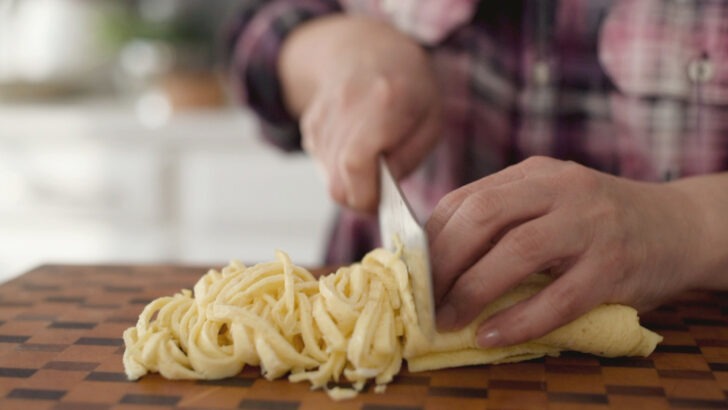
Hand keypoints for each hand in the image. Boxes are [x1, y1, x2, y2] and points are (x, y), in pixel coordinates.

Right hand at [279, 15, 440, 211]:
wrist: (367, 50)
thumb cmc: (409, 89)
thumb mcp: (429, 121)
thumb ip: (407, 158)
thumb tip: (382, 193)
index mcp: (385, 103)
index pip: (356, 163)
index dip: (366, 195)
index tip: (382, 203)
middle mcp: (347, 107)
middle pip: (337, 181)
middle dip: (359, 198)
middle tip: (379, 191)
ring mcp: (323, 116)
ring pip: (327, 178)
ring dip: (350, 183)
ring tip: (372, 162)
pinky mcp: (310, 126)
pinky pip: (321, 165)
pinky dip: (339, 169)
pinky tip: (355, 147)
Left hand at [427, 156, 704, 347]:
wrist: (679, 225)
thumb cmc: (599, 222)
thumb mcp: (550, 201)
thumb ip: (504, 218)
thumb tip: (437, 261)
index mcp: (535, 173)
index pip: (466, 198)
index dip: (431, 237)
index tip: (413, 271)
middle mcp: (561, 189)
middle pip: (483, 217)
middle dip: (443, 262)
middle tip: (425, 299)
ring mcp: (590, 224)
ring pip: (517, 252)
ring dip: (472, 290)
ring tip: (448, 320)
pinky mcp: (614, 265)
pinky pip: (559, 297)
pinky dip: (519, 320)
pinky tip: (492, 335)